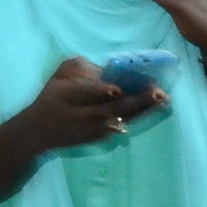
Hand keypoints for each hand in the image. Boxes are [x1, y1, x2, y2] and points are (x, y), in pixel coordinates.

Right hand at [18, 59, 163, 152]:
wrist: (42, 130)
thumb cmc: (54, 95)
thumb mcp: (60, 76)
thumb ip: (81, 69)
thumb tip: (108, 69)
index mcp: (69, 95)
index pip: (86, 94)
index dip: (101, 92)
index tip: (117, 90)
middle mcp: (84, 114)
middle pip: (113, 108)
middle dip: (137, 100)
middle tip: (158, 92)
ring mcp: (96, 129)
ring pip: (124, 118)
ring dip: (146, 109)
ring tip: (164, 99)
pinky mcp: (103, 137)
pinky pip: (125, 124)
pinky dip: (141, 116)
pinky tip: (157, 107)